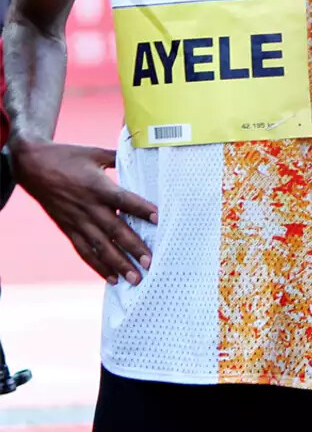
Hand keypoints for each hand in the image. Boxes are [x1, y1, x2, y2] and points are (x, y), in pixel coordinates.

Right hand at [12, 139, 155, 284]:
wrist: (31, 166)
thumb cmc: (67, 156)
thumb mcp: (95, 153)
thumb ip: (119, 158)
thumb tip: (145, 153)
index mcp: (96, 186)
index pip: (123, 200)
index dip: (141, 209)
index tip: (159, 219)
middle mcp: (87, 207)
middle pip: (114, 229)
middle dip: (133, 247)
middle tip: (150, 262)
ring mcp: (76, 221)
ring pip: (100, 246)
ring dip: (118, 264)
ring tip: (135, 278)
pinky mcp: (67, 229)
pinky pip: (83, 251)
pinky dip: (98, 266)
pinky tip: (112, 278)